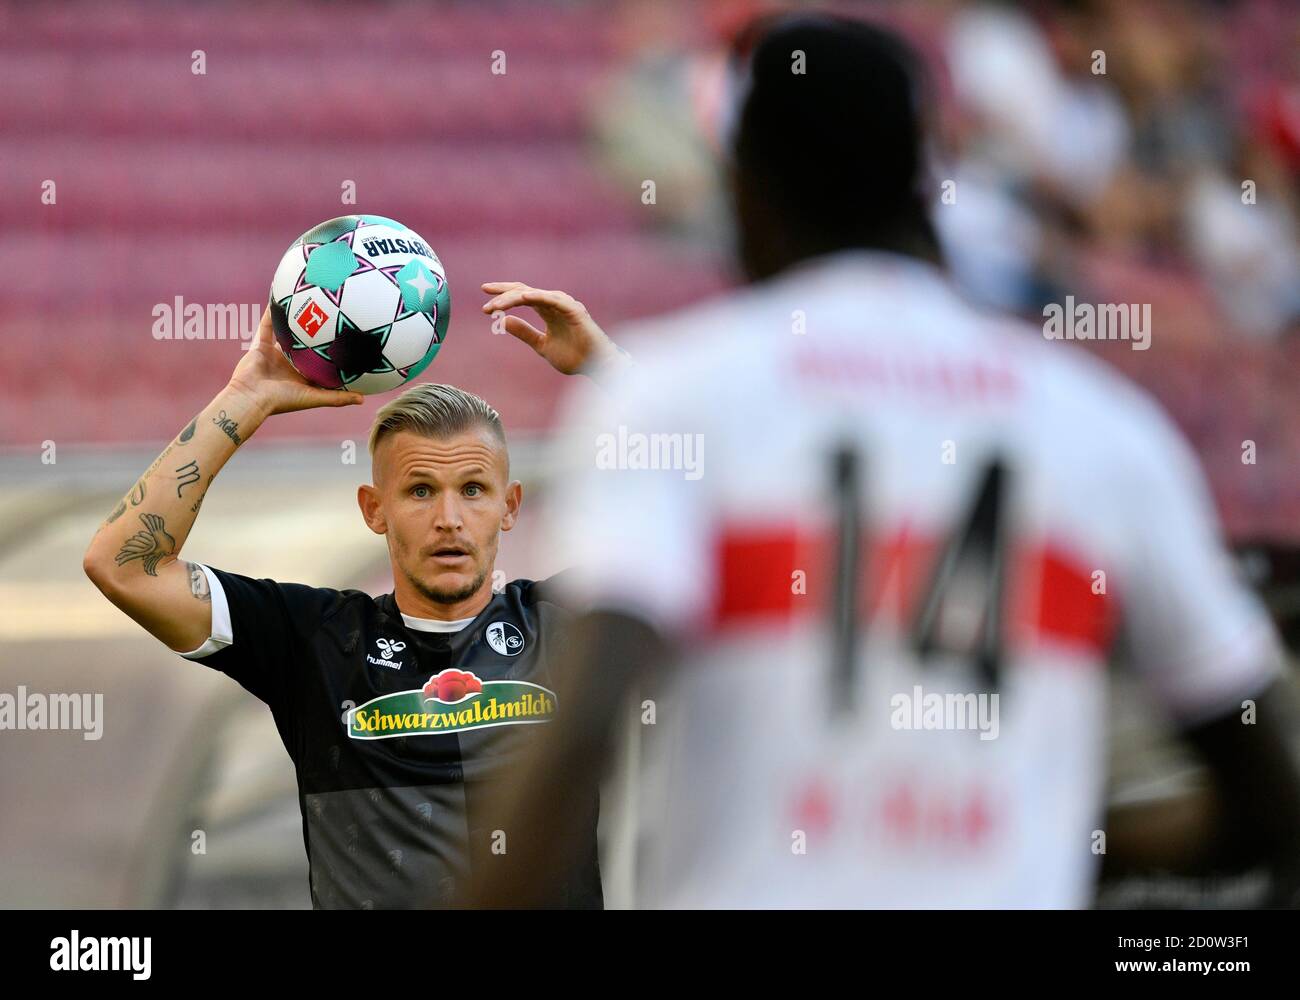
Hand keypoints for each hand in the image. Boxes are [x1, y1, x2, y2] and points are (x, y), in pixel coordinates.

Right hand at [227, 307, 364, 416]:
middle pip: (304, 345)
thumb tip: (363, 399)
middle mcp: (289, 364)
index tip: (345, 341)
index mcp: (302, 376)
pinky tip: (280, 297)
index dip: (330, 353)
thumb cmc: (283, 400)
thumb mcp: (314, 397)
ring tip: (304, 301)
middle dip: (314, 333)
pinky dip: (271, 312)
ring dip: (293, 320)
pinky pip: (266, 325)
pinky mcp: (260, 345)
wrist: (250, 398)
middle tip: (329, 316)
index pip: (320, 362)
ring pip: (285, 333)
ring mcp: (274, 354)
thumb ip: (337, 398)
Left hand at [481, 282, 623, 376]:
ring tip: (497, 305)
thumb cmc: (574, 357)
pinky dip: (538, 296)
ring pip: (535, 294)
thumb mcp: (542, 345)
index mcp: (547, 311)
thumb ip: (524, 333)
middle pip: (524, 291)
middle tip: (485, 294)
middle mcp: (554, 304)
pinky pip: (553, 299)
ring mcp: (564, 305)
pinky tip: (523, 297)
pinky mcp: (574, 310)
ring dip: (514, 298)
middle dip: (504, 292)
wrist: (596, 366)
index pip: (521, 297)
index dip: (503, 297)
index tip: (485, 303)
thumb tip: (503, 321)